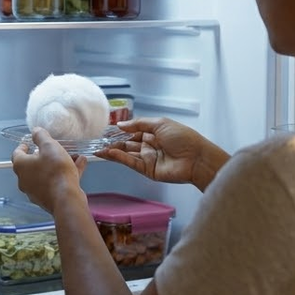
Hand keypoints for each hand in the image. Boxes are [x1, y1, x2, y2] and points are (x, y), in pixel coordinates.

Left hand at [12, 127, 88, 212]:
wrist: (66, 199)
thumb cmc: (55, 171)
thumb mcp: (49, 146)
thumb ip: (41, 136)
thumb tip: (35, 131)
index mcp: (21, 166)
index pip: (17, 153)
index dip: (23, 146)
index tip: (29, 143)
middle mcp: (25, 180)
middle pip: (32, 164)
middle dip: (45, 155)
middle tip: (53, 149)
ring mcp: (36, 191)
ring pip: (46, 174)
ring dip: (58, 164)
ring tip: (72, 156)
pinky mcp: (48, 198)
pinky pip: (55, 182)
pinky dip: (65, 174)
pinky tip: (80, 165)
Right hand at [94, 117, 228, 190]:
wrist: (196, 158)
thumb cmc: (183, 137)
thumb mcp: (160, 123)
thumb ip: (139, 124)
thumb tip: (121, 124)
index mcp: (154, 133)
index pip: (133, 131)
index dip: (120, 131)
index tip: (106, 130)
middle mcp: (150, 146)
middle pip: (128, 143)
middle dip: (114, 142)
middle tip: (98, 141)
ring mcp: (148, 158)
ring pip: (127, 154)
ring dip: (113, 151)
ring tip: (98, 148)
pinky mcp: (148, 170)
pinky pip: (131, 163)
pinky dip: (120, 158)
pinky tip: (110, 153)